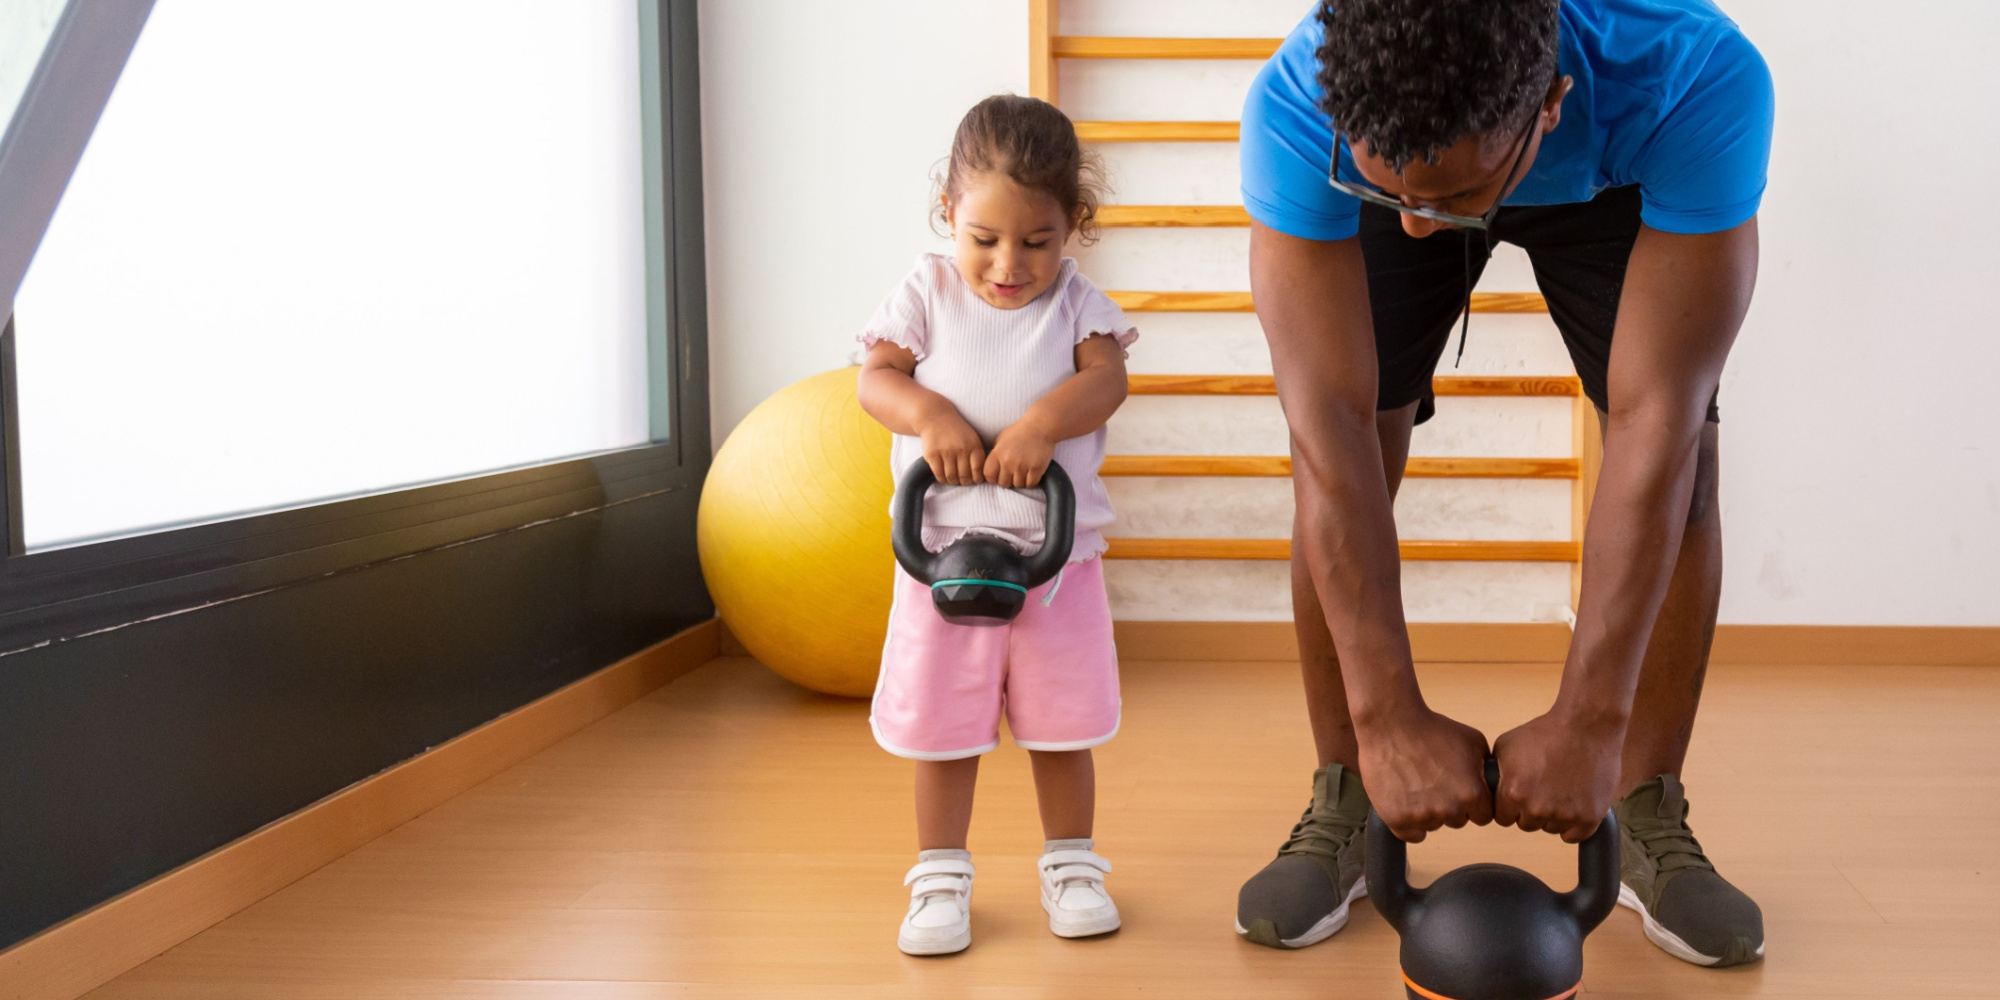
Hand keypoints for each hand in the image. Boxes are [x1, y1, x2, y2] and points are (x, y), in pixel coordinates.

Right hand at [916, 407, 985, 484]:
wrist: (936, 418)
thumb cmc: (956, 431)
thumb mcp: (973, 438)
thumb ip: (978, 454)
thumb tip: (981, 476)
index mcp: (973, 446)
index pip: (978, 471)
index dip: (976, 479)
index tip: (974, 480)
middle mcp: (960, 449)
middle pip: (965, 476)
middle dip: (965, 482)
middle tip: (963, 481)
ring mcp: (946, 452)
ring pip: (952, 477)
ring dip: (953, 481)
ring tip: (954, 479)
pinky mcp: (932, 455)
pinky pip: (939, 475)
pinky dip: (942, 479)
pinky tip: (944, 476)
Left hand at [984, 420, 1055, 488]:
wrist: (1039, 426)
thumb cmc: (1019, 432)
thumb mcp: (1001, 440)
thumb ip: (994, 454)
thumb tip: (991, 470)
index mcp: (997, 453)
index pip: (989, 475)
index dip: (993, 478)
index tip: (998, 476)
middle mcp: (1008, 461)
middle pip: (1004, 483)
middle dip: (1008, 480)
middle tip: (1013, 473)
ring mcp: (1023, 465)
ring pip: (1018, 485)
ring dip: (1020, 481)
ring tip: (1023, 472)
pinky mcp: (1036, 468)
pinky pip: (1030, 485)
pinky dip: (1031, 482)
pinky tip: (1031, 474)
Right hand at [1356, 706, 1493, 841]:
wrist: (1391, 724)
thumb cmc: (1430, 729)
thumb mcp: (1472, 741)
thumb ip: (1486, 767)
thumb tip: (1491, 780)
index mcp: (1472, 794)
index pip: (1482, 816)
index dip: (1472, 802)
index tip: (1460, 789)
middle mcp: (1449, 810)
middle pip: (1457, 821)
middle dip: (1450, 806)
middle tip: (1434, 781)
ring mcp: (1422, 816)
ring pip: (1433, 825)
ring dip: (1428, 812)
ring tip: (1416, 783)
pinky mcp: (1397, 819)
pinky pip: (1411, 834)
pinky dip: (1409, 823)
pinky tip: (1406, 801)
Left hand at [1492, 710, 1623, 841]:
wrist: (1586, 725)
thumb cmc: (1546, 732)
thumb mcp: (1506, 746)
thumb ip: (1494, 773)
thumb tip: (1485, 787)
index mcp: (1513, 794)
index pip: (1503, 818)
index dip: (1511, 805)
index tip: (1521, 792)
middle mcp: (1537, 809)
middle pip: (1527, 824)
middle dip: (1531, 810)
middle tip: (1544, 787)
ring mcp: (1565, 815)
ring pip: (1551, 829)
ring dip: (1553, 815)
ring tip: (1561, 788)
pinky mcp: (1589, 818)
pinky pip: (1573, 835)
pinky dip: (1574, 824)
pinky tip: (1574, 803)